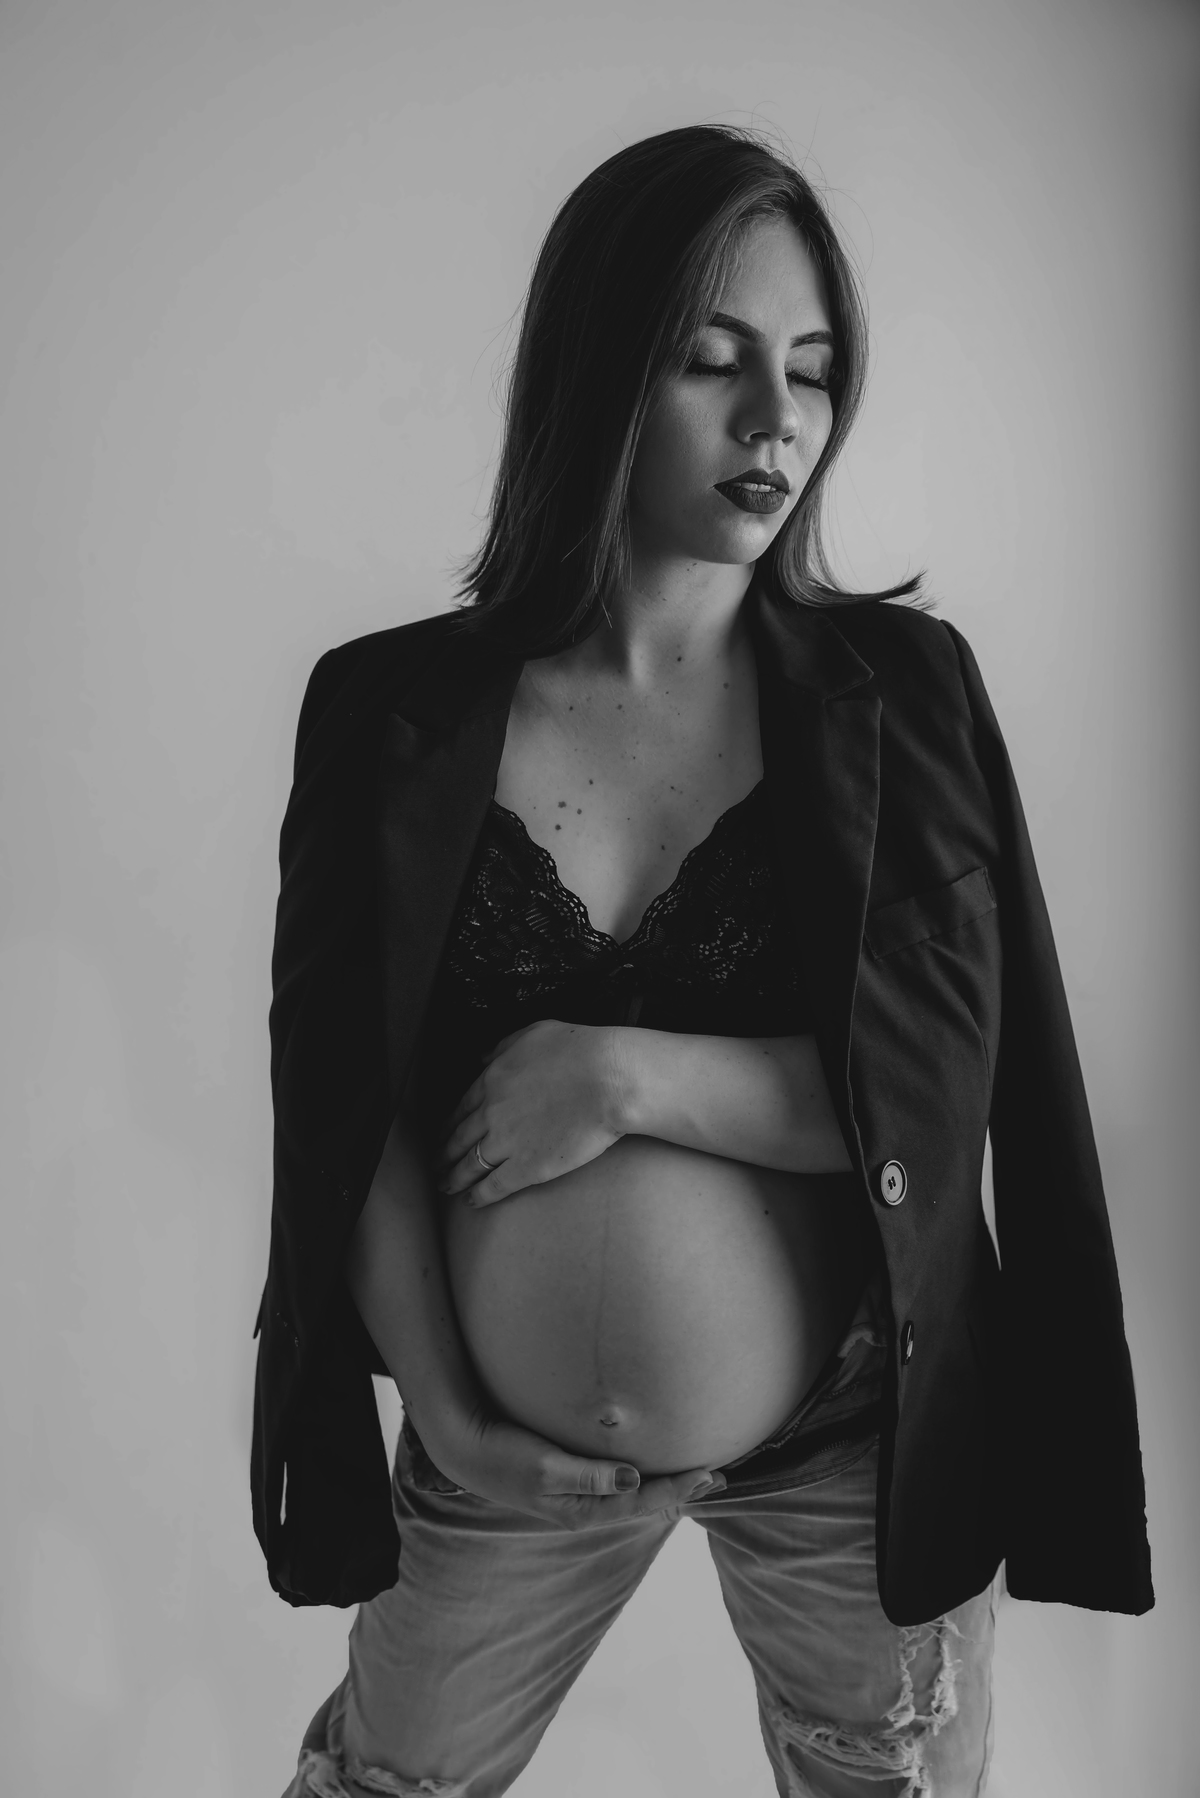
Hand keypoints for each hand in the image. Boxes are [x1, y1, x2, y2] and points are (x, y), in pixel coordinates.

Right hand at [422, 1402, 726, 1530]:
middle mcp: (584, 1508)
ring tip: (696, 1475)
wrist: (465, 1447)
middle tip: (720, 1477)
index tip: (710, 1472)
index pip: (643, 1501)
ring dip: (666, 1485)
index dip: (679, 1487)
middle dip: (682, 1490)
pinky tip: (650, 1469)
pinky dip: (642, 1477)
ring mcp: (576, 1495)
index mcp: (582, 1511)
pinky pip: (617, 1483)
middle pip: (644, 1503)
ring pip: (633, 1495)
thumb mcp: (546, 1467)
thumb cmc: (503, 1455)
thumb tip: (634, 1480)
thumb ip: (590, 1476)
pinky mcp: (569, 1478)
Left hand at [438, 1019, 628, 1207]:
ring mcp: (507, 1142)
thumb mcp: (532, 1033)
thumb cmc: (579, 1050)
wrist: (608, 1078)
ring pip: (470, 1165)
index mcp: (492, 1081)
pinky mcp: (527, 1167)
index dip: (448, 1125)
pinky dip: (479, 1196)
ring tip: (446, 1186)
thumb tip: (482, 1056)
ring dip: (454, 1177)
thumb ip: (502, 1046)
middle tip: (435, 1165)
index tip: (442, 1134)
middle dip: (443, 1154)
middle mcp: (492, 1113)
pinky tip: (471, 1202)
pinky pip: (494, 1186)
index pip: (461, 1109)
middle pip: (459, 1139)